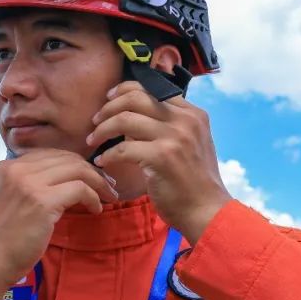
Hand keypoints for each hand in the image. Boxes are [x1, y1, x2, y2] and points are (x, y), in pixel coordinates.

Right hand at [0, 148, 118, 299]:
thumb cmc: (0, 239)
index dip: (74, 164)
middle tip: (107, 186)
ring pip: (77, 169)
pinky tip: (96, 209)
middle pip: (66, 158)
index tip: (89, 177)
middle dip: (91, 170)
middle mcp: (16, 169)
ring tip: (108, 196)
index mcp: (7, 166)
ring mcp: (29, 183)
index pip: (50, 154)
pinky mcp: (43, 201)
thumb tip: (62, 179)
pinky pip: (80, 189)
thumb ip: (27, 184)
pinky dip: (93, 197)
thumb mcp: (8, 199)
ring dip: (98, 182)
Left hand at [87, 81, 231, 243]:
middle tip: (95, 121)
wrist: (207, 211)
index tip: (109, 100)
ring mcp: (175, 137)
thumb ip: (166, 126)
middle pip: (135, 97)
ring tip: (93, 141)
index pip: (152, 87)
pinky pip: (123, 148)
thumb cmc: (193, 182)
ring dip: (102, 130)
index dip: (124, 90)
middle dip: (108, 107)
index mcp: (192, 113)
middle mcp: (185, 120)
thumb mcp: (188, 144)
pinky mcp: (163, 157)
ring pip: (125, 119)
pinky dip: (108, 155)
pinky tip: (103, 162)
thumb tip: (131, 116)